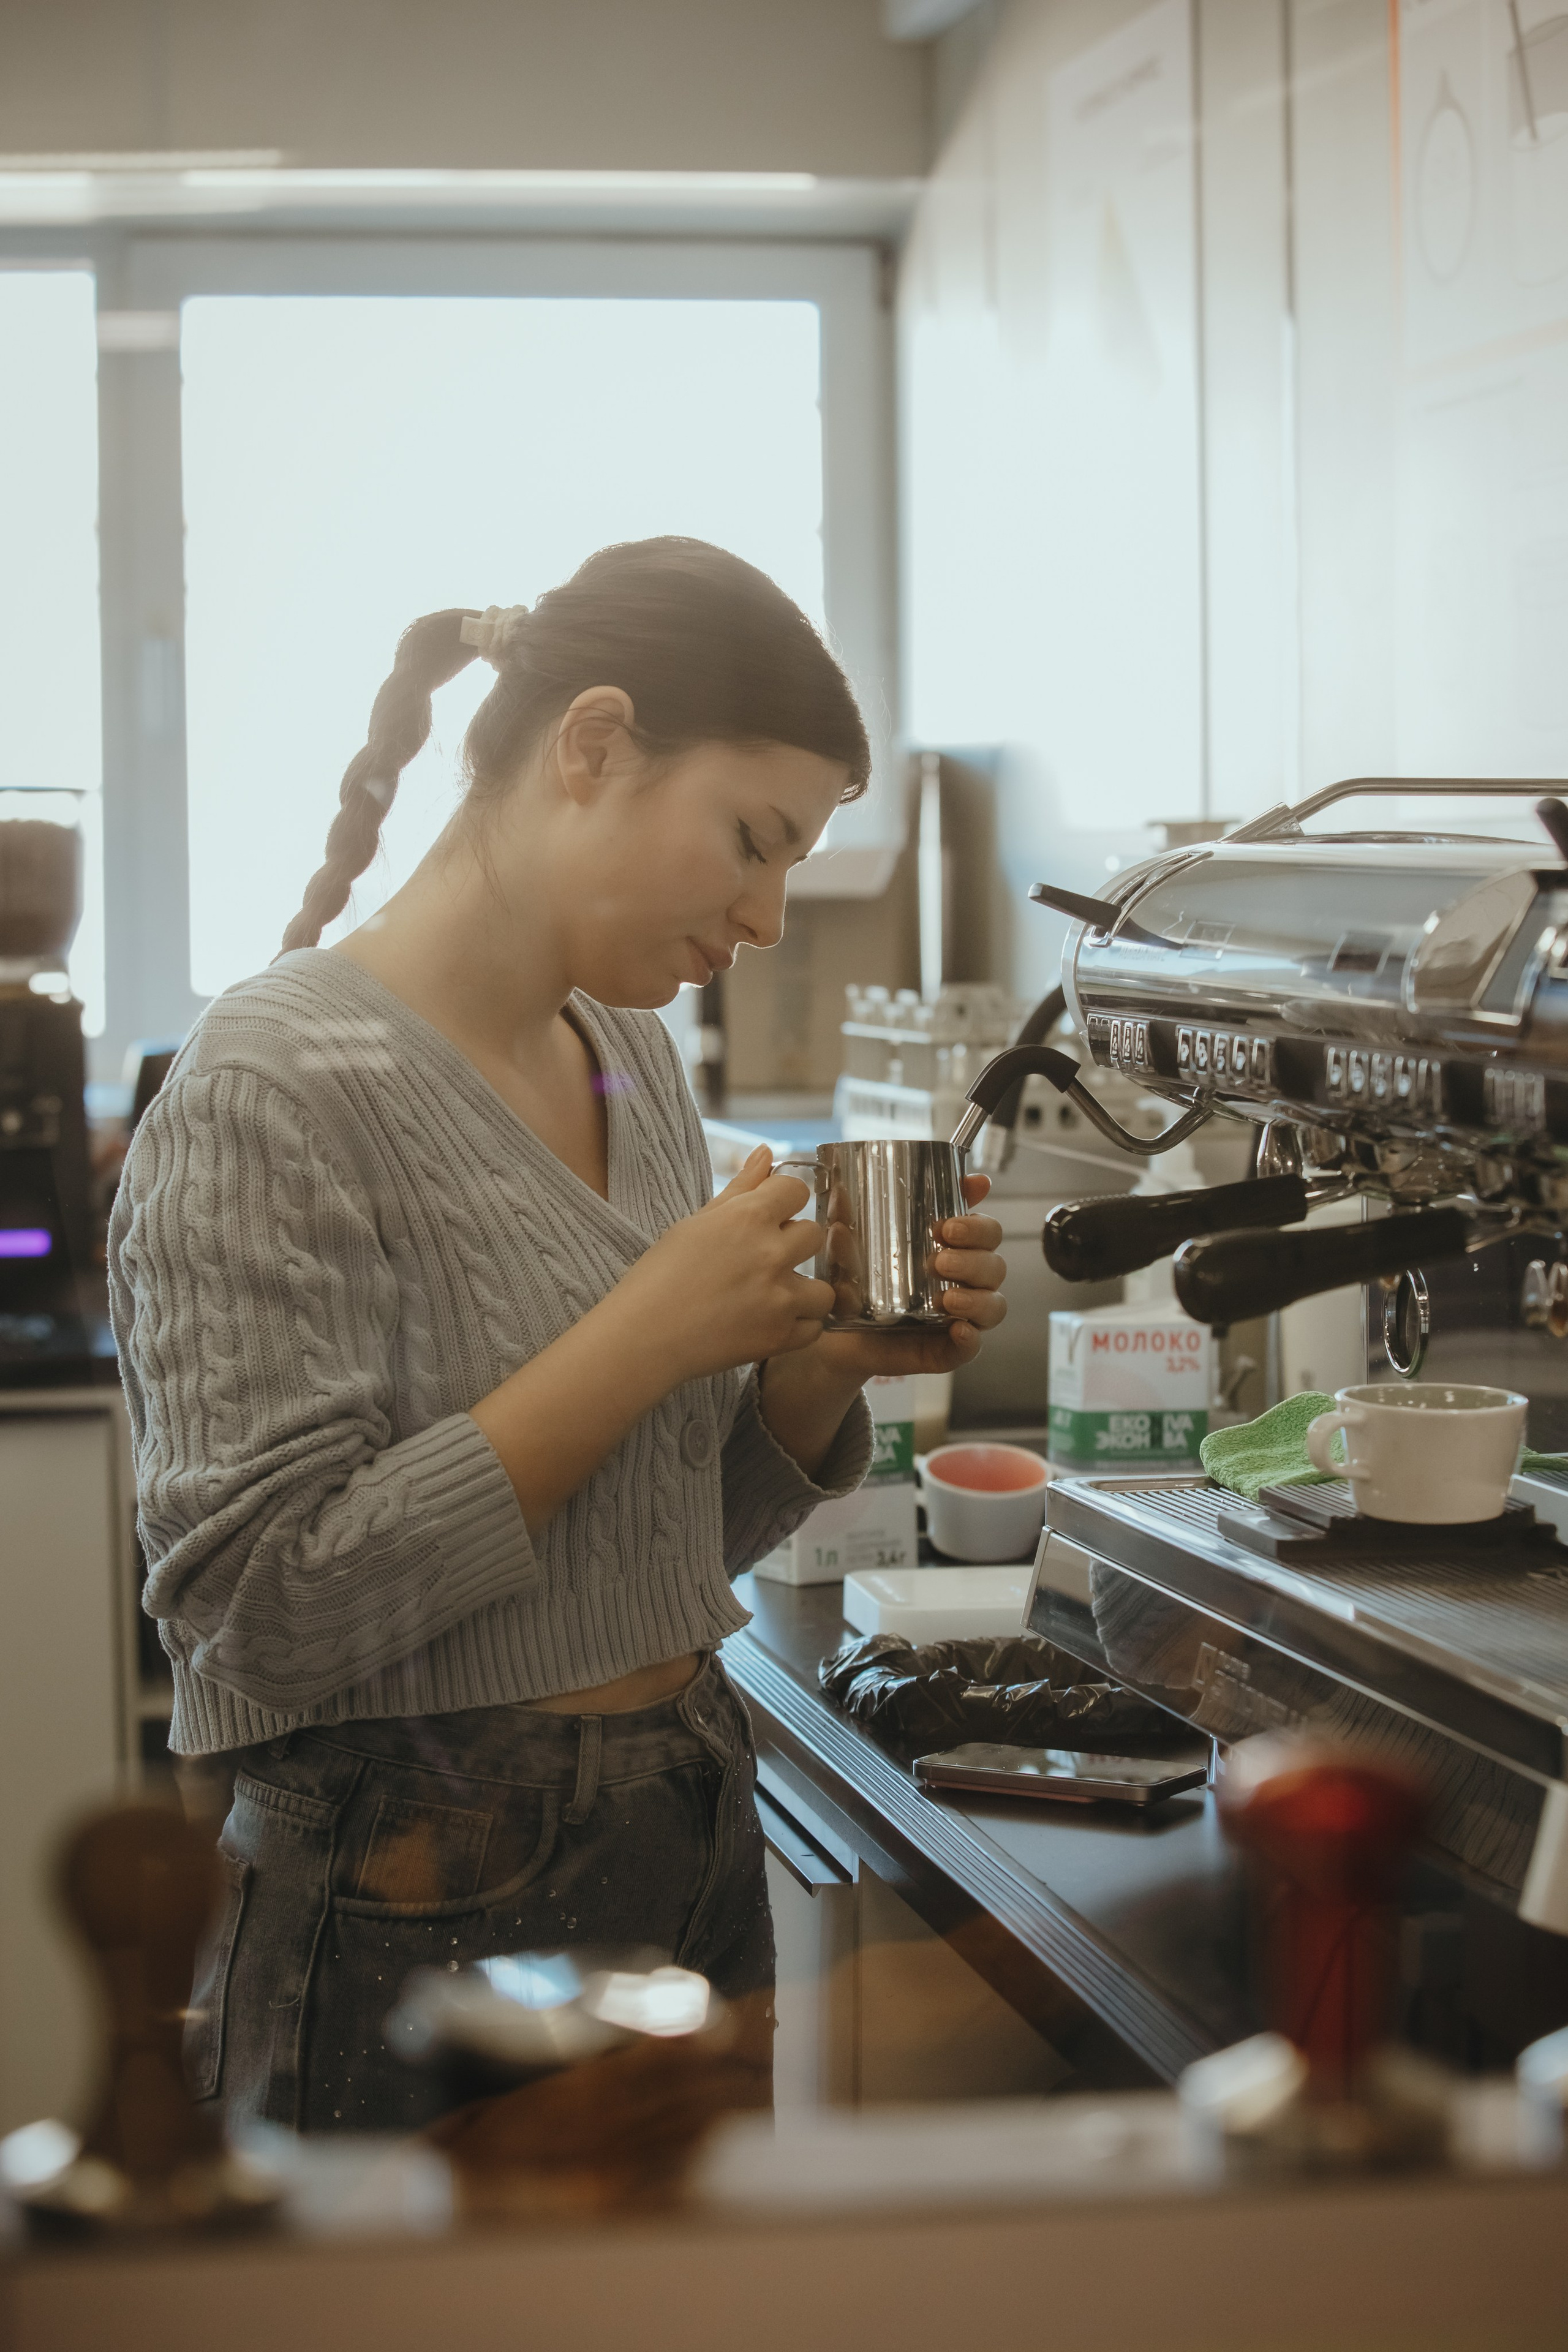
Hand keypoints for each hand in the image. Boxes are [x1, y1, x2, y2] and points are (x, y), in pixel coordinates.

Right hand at [611, 1147, 834, 1384]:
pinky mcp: (779, 1336)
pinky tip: (772, 1322)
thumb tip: (766, 1152)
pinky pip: (814, 1327)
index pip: (797, 1190)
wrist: (642, 1337)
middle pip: (814, 1234)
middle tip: (765, 1260)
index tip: (769, 1216)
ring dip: (804, 1291)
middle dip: (794, 1244)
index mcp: (747, 1217)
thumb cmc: (659, 1277)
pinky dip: (798, 1326)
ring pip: (823, 1288)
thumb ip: (740, 1188)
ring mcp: (779, 1298)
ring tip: (774, 1297)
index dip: (783, 1201)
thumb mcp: (696, 1223)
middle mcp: (770, 1254)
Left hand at [809, 1173, 1006, 1382]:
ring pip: (993, 1305)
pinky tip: (958, 1329)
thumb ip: (861, 1219)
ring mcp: (960, 1318)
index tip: (947, 1226)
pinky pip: (971, 1347)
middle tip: (940, 1260)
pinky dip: (970, 1338)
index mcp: (954, 1249)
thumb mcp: (857, 1248)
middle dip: (974, 1260)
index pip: (987, 1232)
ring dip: (976, 1298)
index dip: (978, 1227)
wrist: (835, 1335)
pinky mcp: (948, 1350)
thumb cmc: (855, 1283)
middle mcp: (964, 1281)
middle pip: (994, 1266)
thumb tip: (843, 1192)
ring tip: (947, 1297)